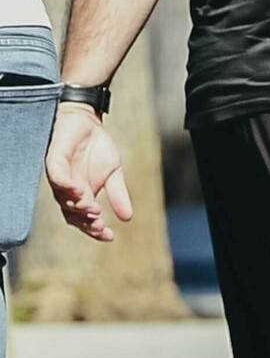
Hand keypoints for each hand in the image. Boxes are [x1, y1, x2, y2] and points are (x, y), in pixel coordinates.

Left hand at [46, 105, 132, 242]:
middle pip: (71, 214)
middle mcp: (68, 190)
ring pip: (63, 199)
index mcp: (82, 196)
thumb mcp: (114, 174)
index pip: (84, 220)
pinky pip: (57, 178)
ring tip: (94, 209)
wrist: (89, 121)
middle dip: (85, 222)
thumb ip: (118, 195)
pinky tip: (80, 191)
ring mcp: (60, 176)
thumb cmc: (98, 148)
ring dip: (78, 206)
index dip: (95, 230)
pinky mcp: (55, 160)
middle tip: (99, 224)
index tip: (109, 236)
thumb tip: (128, 218)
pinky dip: (67, 187)